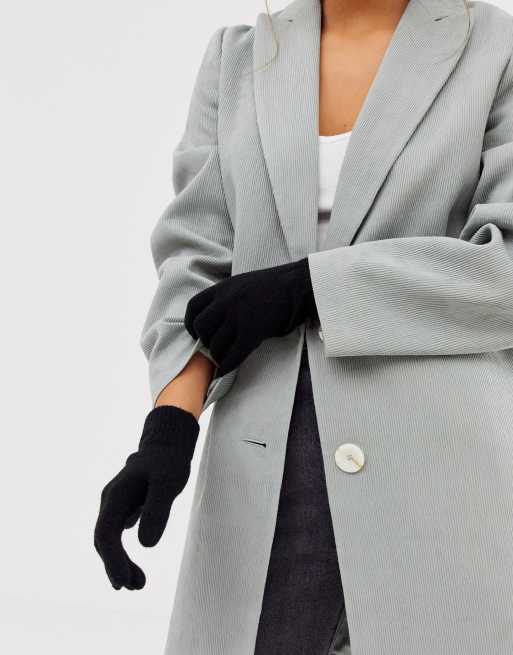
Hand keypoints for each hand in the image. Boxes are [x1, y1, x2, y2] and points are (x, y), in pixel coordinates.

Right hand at [94, 405, 199, 589]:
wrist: (167, 444)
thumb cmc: (168, 461)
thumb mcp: (168, 482)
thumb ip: (157, 510)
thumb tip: (146, 545)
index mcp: (116, 496)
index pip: (105, 534)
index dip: (113, 560)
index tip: (124, 582)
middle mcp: (110, 502)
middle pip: (104, 541)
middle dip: (116, 567)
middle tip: (136, 588)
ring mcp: (116, 505)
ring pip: (109, 540)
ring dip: (119, 564)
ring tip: (139, 585)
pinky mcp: (125, 508)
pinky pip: (116, 536)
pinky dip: (123, 555)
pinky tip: (132, 568)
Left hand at [184, 257, 316, 375]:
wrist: (297, 285)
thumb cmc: (274, 286)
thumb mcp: (242, 284)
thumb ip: (226, 298)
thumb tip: (216, 319)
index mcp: (222, 288)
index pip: (194, 307)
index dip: (191, 323)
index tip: (195, 333)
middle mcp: (226, 302)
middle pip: (201, 327)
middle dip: (205, 340)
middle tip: (213, 347)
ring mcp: (237, 317)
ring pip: (216, 344)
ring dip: (217, 355)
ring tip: (223, 358)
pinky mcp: (251, 332)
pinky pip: (232, 354)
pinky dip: (227, 365)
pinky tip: (225, 370)